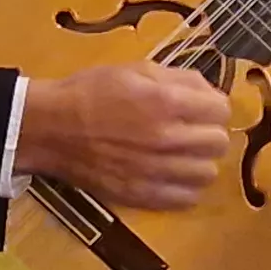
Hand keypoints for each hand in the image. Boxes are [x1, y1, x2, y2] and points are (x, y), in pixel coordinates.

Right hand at [20, 60, 234, 210]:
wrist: (49, 127)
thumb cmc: (90, 92)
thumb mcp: (136, 70)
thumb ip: (180, 79)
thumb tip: (210, 93)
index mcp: (165, 102)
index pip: (221, 110)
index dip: (214, 106)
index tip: (202, 108)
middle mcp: (165, 139)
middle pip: (219, 143)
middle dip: (209, 132)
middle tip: (192, 129)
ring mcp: (154, 171)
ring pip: (208, 173)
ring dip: (199, 161)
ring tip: (182, 154)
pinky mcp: (141, 194)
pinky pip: (186, 199)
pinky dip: (185, 187)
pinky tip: (171, 175)